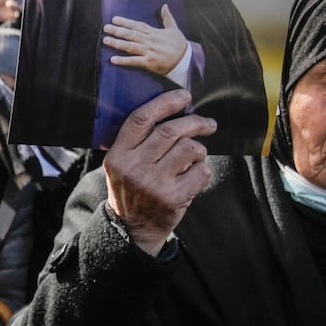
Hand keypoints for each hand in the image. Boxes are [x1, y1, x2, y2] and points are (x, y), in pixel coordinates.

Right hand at [102, 90, 212, 254]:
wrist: (133, 229)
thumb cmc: (132, 189)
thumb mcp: (121, 164)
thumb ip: (138, 140)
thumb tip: (174, 110)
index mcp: (118, 155)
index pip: (142, 119)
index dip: (166, 102)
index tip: (184, 96)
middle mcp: (133, 168)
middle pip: (171, 131)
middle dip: (195, 122)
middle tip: (207, 123)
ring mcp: (153, 184)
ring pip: (189, 148)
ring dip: (199, 149)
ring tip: (195, 156)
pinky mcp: (173, 198)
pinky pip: (201, 171)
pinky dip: (202, 170)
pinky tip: (192, 177)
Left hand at [104, 5, 189, 77]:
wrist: (186, 59)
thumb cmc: (179, 44)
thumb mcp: (174, 29)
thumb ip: (167, 18)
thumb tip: (165, 5)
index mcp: (154, 32)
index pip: (137, 25)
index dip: (126, 22)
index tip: (115, 19)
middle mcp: (150, 41)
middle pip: (131, 34)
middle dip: (118, 31)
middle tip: (106, 28)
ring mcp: (149, 51)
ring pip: (130, 46)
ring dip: (117, 43)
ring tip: (106, 40)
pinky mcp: (149, 62)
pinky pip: (134, 61)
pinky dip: (123, 60)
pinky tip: (113, 59)